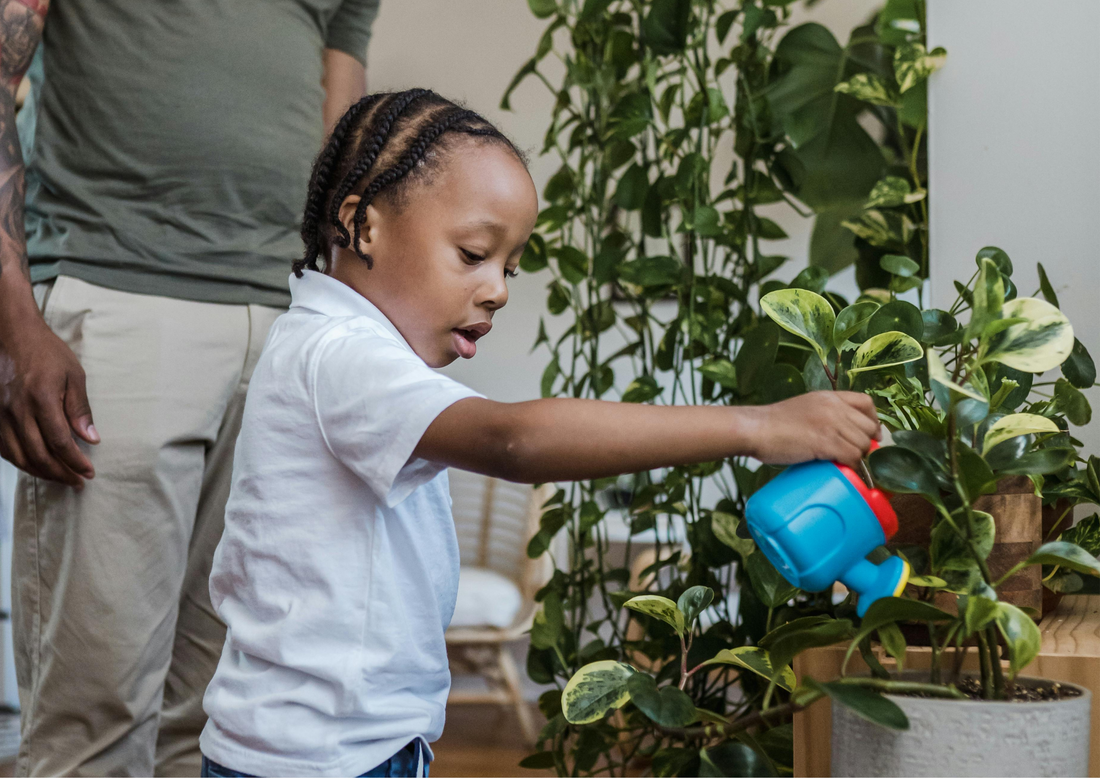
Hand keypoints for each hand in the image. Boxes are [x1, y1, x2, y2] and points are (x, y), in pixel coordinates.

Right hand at [0, 317, 97, 486]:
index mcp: (41, 399)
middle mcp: (16, 410)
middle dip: (61, 473)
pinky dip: (20, 461)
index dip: (75, 462)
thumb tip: (91, 438)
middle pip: (38, 455)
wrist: (9, 334)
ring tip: (60, 477)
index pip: (60, 442)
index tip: (89, 472)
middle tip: (78, 481)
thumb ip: (80, 409)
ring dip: (40, 472)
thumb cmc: (45, 351)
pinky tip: (35, 465)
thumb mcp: (73, 375)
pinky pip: (3, 448)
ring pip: (18, 456)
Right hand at [749, 391, 879, 467]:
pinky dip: (852, 466)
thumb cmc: (774, 424)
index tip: (871, 435)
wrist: (755, 428)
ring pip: (863, 444)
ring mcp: (830, 423)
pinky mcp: (825, 441)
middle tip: (854, 456)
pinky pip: (852, 456)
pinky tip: (843, 469)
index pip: (866, 403)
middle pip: (868, 427)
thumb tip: (842, 435)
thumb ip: (825, 415)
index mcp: (829, 397)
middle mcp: (833, 407)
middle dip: (866, 444)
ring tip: (845, 464)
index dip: (874, 421)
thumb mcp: (805, 408)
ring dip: (858, 457)